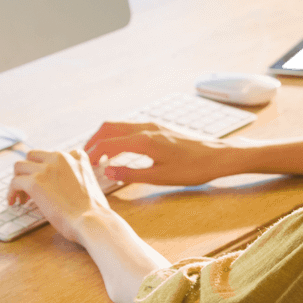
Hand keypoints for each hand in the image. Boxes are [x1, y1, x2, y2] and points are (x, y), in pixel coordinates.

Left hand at [7, 149, 111, 243]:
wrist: (92, 220)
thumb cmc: (93, 210)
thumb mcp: (90, 182)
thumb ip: (77, 175)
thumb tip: (63, 185)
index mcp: (76, 156)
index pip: (54, 155)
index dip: (46, 169)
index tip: (46, 182)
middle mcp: (60, 158)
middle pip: (32, 156)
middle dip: (29, 171)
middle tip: (29, 188)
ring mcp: (46, 169)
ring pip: (19, 166)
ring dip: (18, 180)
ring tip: (21, 198)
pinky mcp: (34, 182)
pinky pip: (14, 182)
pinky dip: (11, 192)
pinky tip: (14, 202)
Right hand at [83, 121, 236, 185]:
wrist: (218, 156)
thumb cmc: (193, 168)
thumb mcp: (160, 177)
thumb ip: (131, 174)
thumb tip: (108, 171)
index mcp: (145, 140)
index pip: (109, 143)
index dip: (93, 154)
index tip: (84, 165)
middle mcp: (146, 128)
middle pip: (109, 127)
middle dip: (94, 140)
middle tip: (85, 157)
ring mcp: (153, 126)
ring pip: (120, 125)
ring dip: (106, 137)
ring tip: (100, 155)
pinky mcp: (159, 128)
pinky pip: (131, 128)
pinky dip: (118, 136)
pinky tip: (120, 150)